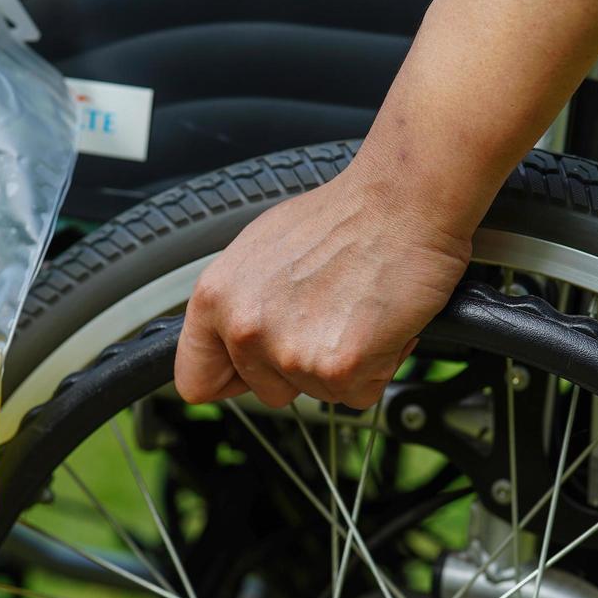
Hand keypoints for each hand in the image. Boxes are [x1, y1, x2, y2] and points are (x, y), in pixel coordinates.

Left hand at [174, 163, 471, 409]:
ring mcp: (290, 352)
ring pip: (317, 395)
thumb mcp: (261, 250)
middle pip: (267, 393)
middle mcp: (244, 328)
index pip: (195, 380)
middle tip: (328, 319)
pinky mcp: (337, 367)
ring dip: (342, 366)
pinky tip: (379, 324)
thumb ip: (239, 302)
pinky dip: (377, 368)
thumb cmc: (343, 218)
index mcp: (215, 297)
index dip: (232, 379)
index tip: (254, 370)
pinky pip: (358, 394)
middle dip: (301, 368)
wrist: (401, 203)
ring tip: (356, 312)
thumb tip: (234, 337)